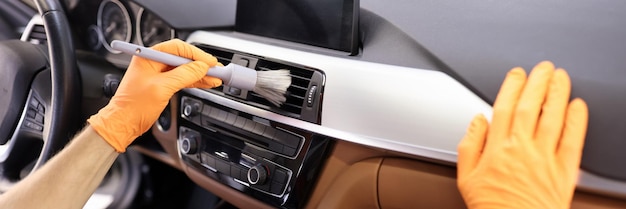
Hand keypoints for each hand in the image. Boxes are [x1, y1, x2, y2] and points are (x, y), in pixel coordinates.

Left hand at [88, 39, 221, 151]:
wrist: (123, 124)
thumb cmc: (133, 106)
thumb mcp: (161, 88)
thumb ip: (183, 75)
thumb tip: (201, 67)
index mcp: (148, 57)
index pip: (177, 48)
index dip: (196, 54)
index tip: (209, 62)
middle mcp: (153, 63)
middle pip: (182, 58)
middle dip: (200, 65)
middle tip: (216, 70)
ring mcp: (158, 74)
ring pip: (184, 70)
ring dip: (200, 74)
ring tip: (215, 78)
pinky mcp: (162, 85)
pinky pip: (182, 79)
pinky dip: (194, 81)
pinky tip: (205, 83)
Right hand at [457, 61, 588, 207]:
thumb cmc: (492, 207)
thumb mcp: (466, 178)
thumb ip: (470, 146)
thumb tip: (476, 122)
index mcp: (497, 148)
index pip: (504, 107)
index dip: (512, 87)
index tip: (517, 75)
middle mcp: (522, 148)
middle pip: (531, 106)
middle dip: (538, 82)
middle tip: (544, 67)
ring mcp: (545, 158)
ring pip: (553, 117)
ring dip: (558, 93)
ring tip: (561, 77)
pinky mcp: (564, 170)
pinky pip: (573, 140)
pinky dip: (577, 120)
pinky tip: (578, 106)